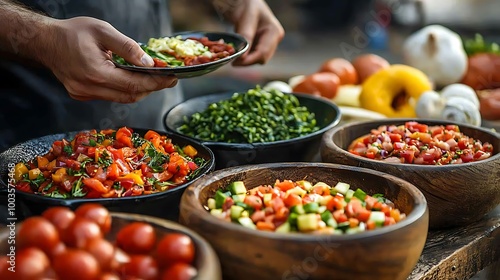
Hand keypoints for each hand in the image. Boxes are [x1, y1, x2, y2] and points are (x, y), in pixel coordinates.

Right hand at [42, 17, 177, 102]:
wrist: (44, 41)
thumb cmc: (72, 32)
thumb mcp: (103, 31)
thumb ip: (128, 48)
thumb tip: (148, 63)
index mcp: (96, 73)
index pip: (134, 85)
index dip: (156, 83)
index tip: (172, 79)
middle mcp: (90, 88)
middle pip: (130, 96)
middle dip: (151, 88)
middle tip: (167, 78)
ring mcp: (85, 94)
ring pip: (121, 98)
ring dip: (139, 90)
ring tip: (153, 78)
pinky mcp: (82, 95)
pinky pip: (110, 96)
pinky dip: (124, 89)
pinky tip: (130, 79)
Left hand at [222, 0, 284, 65]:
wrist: (244, 1)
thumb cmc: (246, 3)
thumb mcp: (246, 18)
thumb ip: (246, 36)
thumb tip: (242, 57)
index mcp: (274, 32)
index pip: (263, 53)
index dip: (249, 60)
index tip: (235, 62)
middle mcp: (274, 39)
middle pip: (261, 58)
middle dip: (247, 61)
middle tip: (231, 59)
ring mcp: (268, 43)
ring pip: (257, 59)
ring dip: (245, 59)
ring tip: (233, 54)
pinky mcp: (260, 44)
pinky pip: (253, 55)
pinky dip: (244, 56)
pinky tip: (236, 51)